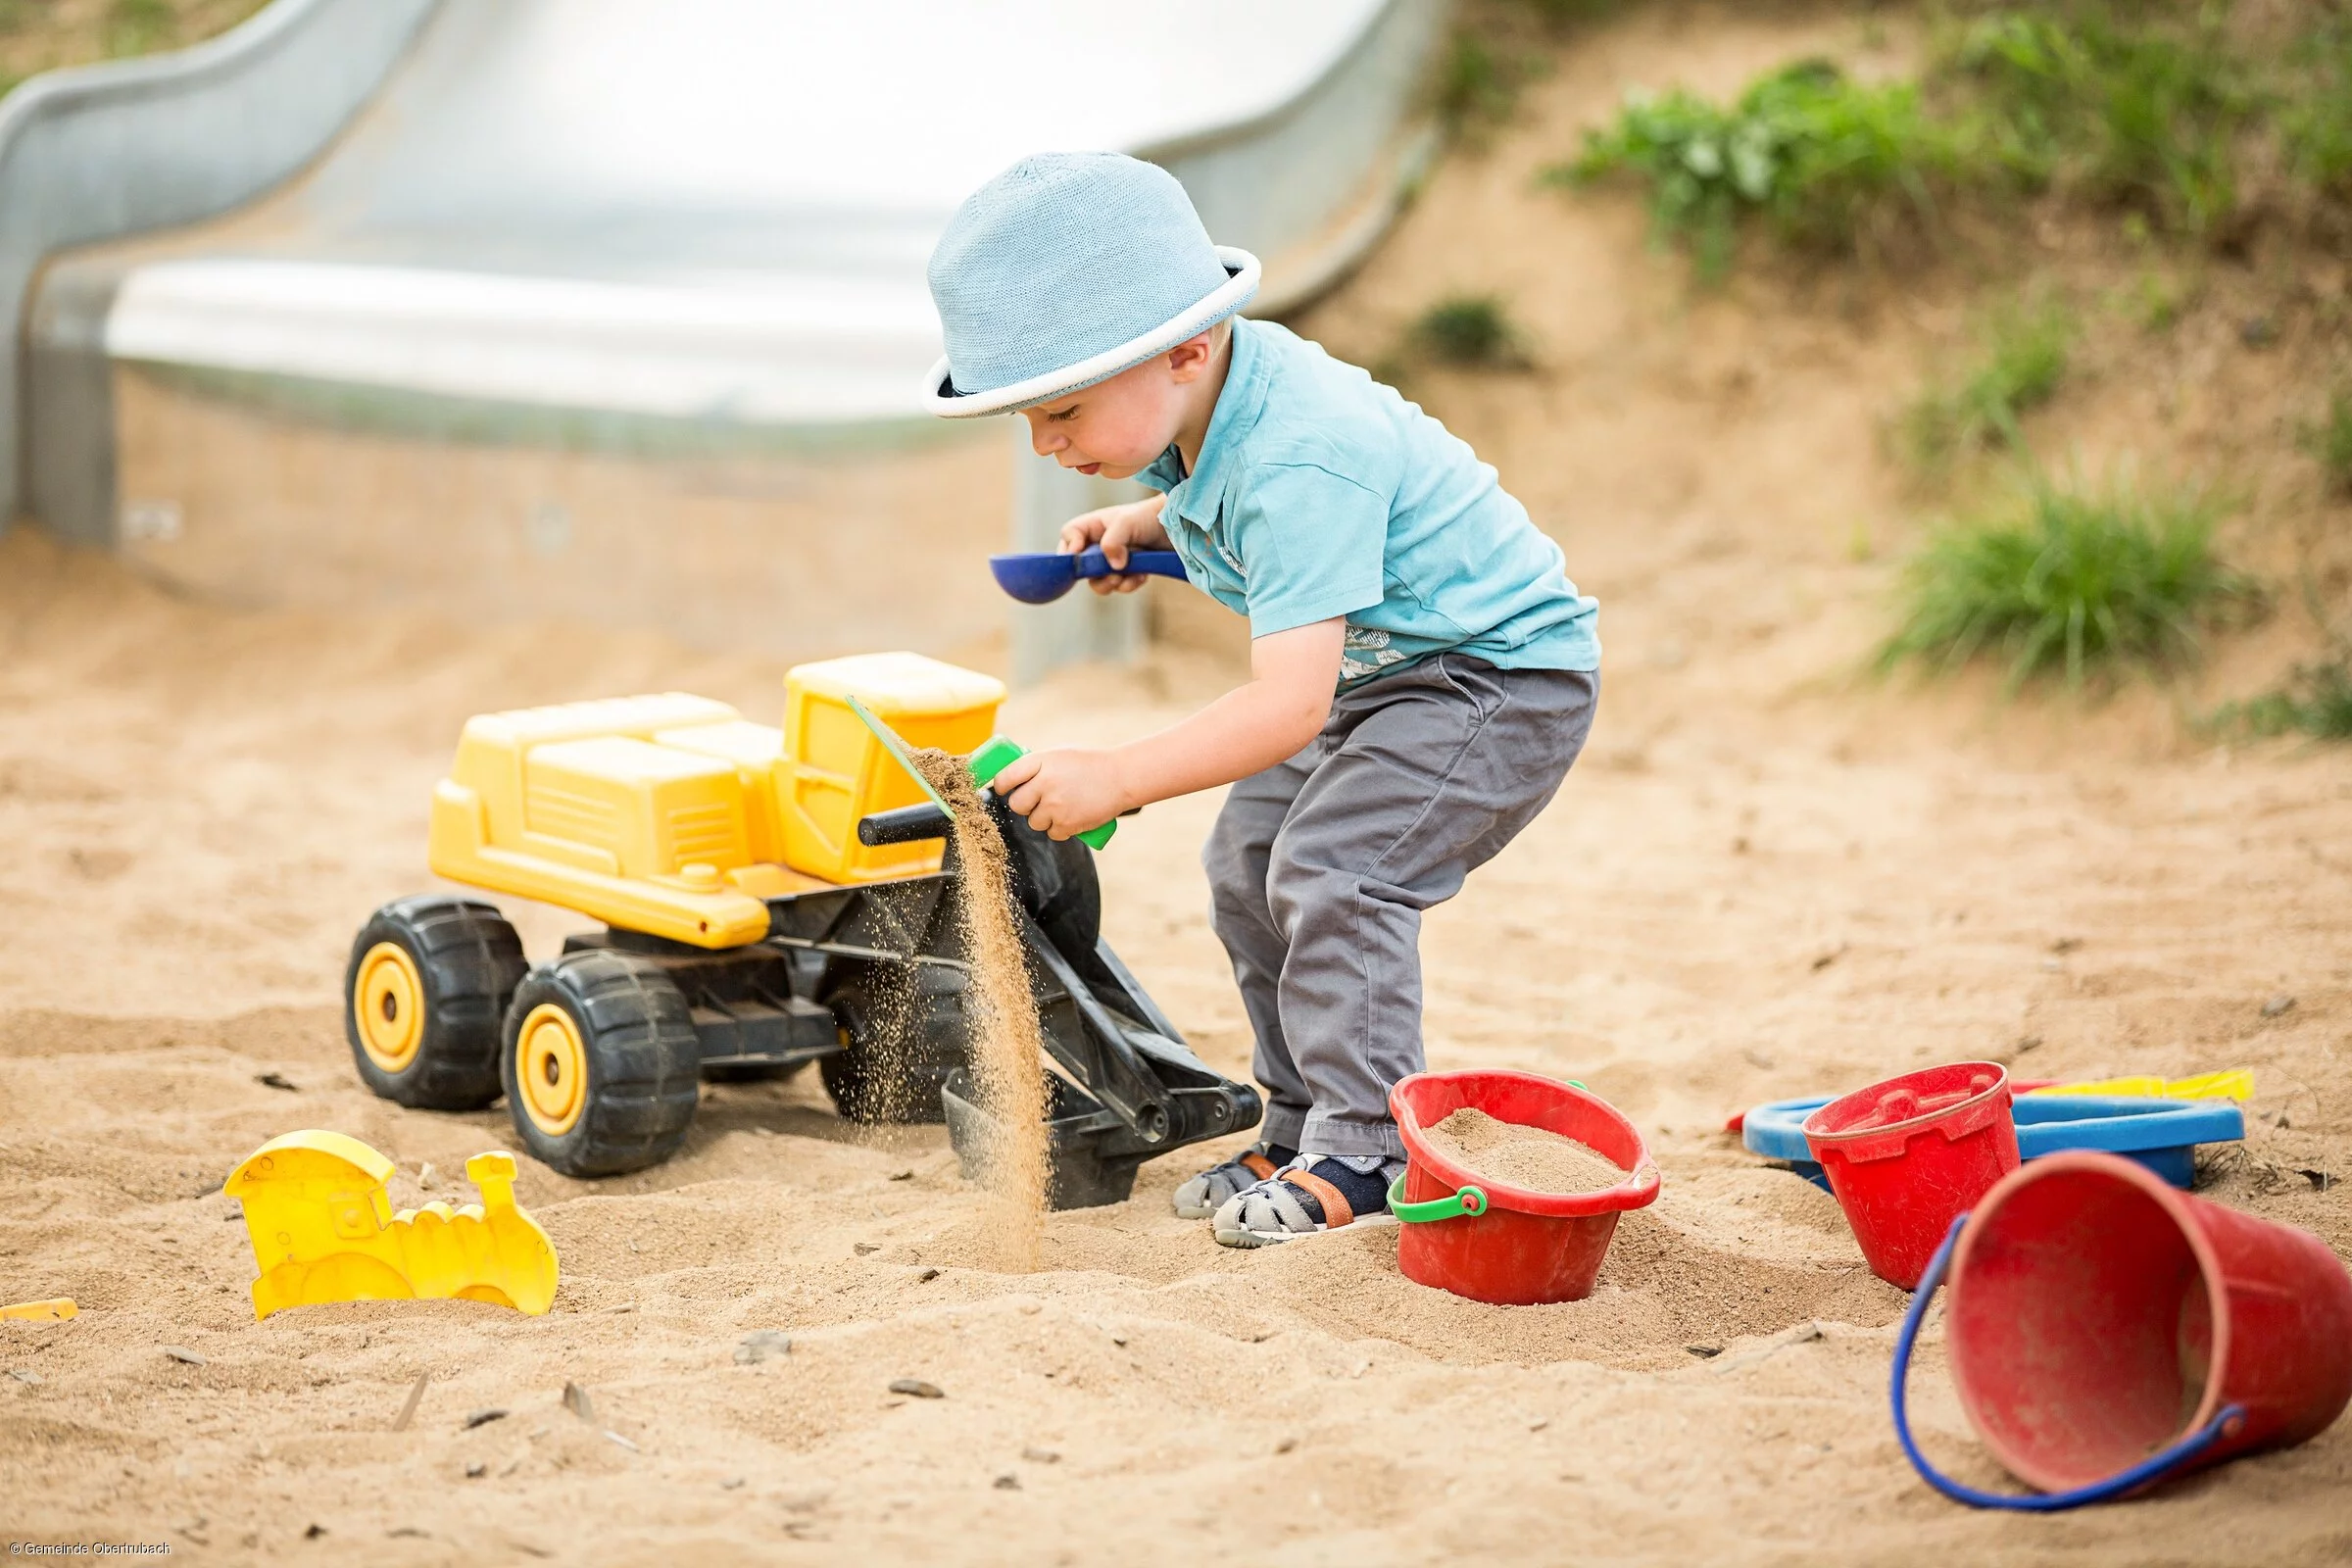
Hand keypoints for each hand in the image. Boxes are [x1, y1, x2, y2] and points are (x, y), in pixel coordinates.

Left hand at [989, 748, 1130, 839]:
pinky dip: (1059, 828)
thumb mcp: (1059, 754)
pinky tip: (1071, 815)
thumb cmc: (1090, 763)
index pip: (1005, 778)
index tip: (1004, 789)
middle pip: (1016, 805)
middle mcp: (1045, 784)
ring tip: (1061, 806)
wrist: (1122, 777)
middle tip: (1037, 799)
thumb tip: (1012, 780)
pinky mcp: (1068, 824)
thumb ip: (1036, 766)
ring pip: (1034, 822)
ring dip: (1043, 818)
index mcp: (1040, 762)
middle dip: (1024, 804)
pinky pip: (1052, 833)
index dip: (1001, 786)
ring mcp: (1056, 806)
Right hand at [1059, 497, 1170, 594]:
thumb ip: (1112, 541)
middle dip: (1095, 574)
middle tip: (1112, 574)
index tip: (1080, 559)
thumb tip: (1112, 567)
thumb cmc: (1150, 516)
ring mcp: (1114, 559)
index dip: (1069, 549)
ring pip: (1099, 581)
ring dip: (1112, 582)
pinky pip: (1120, 586)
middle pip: (1081, 566)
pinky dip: (1130, 584)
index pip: (1069, 536)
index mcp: (1094, 525)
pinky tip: (1142, 576)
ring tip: (1129, 575)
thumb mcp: (1127, 523)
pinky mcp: (1129, 571)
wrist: (1179, 527)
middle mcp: (1100, 543)